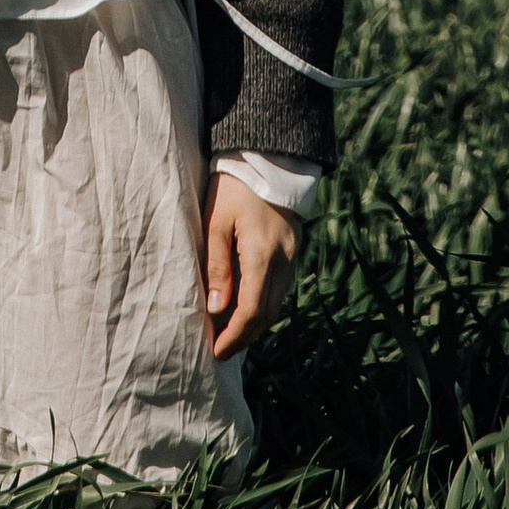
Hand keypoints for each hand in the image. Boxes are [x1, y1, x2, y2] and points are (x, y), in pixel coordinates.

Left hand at [201, 167, 301, 358]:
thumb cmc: (234, 185)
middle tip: (221, 350)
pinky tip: (245, 307)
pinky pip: (280, 287)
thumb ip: (217, 265)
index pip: (250, 310)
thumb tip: (217, 309)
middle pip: (267, 313)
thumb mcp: (216, 221)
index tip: (216, 352)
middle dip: (244, 336)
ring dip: (254, 323)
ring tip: (229, 334)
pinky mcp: (292, 249)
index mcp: (262, 255)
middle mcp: (283, 260)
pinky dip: (263, 304)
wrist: (269, 156)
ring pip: (276, 302)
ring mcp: (292, 255)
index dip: (234, 336)